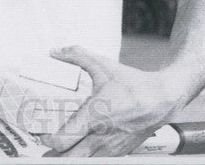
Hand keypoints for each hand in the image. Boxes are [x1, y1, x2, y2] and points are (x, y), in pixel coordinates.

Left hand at [41, 46, 182, 156]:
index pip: (64, 139)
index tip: (41, 133)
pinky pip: (98, 161)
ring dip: (69, 158)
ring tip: (58, 151)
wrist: (163, 98)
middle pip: (69, 158)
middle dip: (54, 155)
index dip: (48, 139)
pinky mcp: (120, 152)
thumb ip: (77, 56)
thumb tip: (55, 50)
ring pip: (83, 162)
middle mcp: (101, 136)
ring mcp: (111, 147)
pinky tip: (79, 150)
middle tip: (44, 147)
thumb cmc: (133, 84)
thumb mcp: (103, 65)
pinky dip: (86, 158)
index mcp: (94, 116)